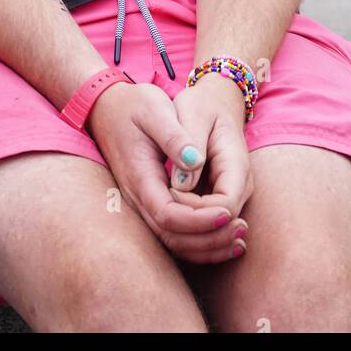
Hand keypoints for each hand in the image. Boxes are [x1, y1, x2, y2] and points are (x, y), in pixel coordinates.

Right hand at [86, 80, 248, 263]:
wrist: (108, 107)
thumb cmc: (133, 105)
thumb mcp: (154, 109)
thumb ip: (174, 137)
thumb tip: (196, 161)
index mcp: (140, 177)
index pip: (169, 215)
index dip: (200, 220)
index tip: (228, 211)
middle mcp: (139, 197)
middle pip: (173, 237)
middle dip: (209, 239)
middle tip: (242, 230)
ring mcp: (143, 202)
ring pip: (174, 240)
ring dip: (207, 245)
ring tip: (239, 239)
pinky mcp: (152, 200)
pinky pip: (174, 231)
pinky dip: (199, 239)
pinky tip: (224, 234)